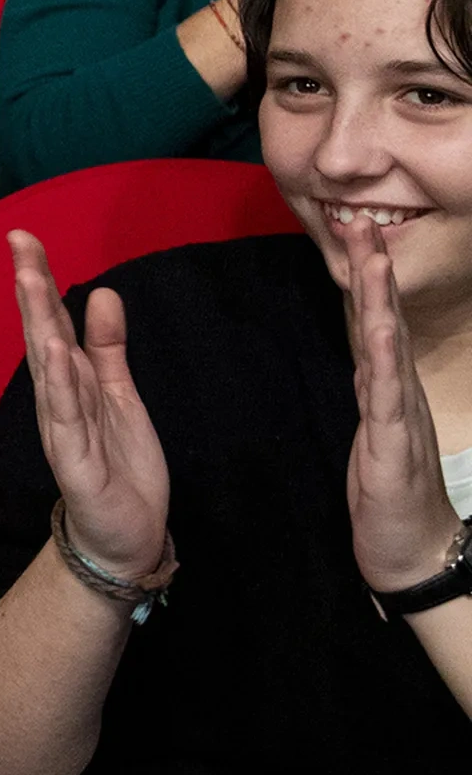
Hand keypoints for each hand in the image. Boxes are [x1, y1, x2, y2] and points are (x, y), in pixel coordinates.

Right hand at [11, 230, 171, 578]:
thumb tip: (101, 291)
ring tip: (30, 280)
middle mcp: (58, 397)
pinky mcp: (76, 460)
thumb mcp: (120, 396)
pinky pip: (67, 415)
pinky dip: (59, 381)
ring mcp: (63, 427)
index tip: (24, 236)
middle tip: (19, 242)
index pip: (49, 320)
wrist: (127, 537)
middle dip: (31, 287)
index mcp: (70, 380)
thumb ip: (108, 347)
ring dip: (37, 322)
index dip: (38, 279)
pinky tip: (54, 349)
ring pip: (47, 367)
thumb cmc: (120, 467)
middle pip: (41, 333)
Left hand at [335, 216, 465, 595]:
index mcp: (388, 391)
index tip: (359, 237)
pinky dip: (382, 357)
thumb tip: (365, 361)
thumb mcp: (373, 434)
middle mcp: (398, 394)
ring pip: (388, 346)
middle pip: (385, 321)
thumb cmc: (390, 497)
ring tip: (374, 256)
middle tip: (363, 221)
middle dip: (374, 271)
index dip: (370, 281)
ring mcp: (400, 415)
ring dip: (380, 299)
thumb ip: (371, 395)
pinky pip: (387, 394)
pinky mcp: (393, 443)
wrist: (414, 553)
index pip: (378, 325)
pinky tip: (378, 328)